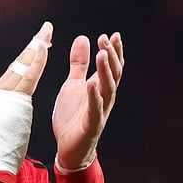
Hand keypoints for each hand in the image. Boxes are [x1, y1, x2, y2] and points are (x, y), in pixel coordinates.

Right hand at [0, 23, 53, 173]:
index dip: (27, 56)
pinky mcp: (14, 101)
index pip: (16, 71)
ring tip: (46, 34)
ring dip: (36, 49)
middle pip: (20, 64)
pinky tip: (42, 49)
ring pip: (24, 67)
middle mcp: (1, 93)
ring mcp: (7, 96)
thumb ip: (3, 109)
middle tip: (46, 29)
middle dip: (34, 46)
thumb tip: (5, 102)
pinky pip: (28, 77)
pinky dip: (35, 61)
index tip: (38, 43)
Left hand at [52, 32, 123, 170]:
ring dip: (105, 71)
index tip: (113, 34)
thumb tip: (83, 38)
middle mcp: (104, 98)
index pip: (112, 66)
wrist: (68, 148)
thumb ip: (79, 64)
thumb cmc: (73, 117)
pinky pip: (95, 109)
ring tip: (102, 54)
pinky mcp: (91, 125)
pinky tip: (91, 83)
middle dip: (111, 56)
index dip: (114, 51)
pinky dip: (94, 96)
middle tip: (105, 39)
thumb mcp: (73, 84)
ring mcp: (100, 111)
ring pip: (107, 89)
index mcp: (100, 88)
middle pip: (113, 74)